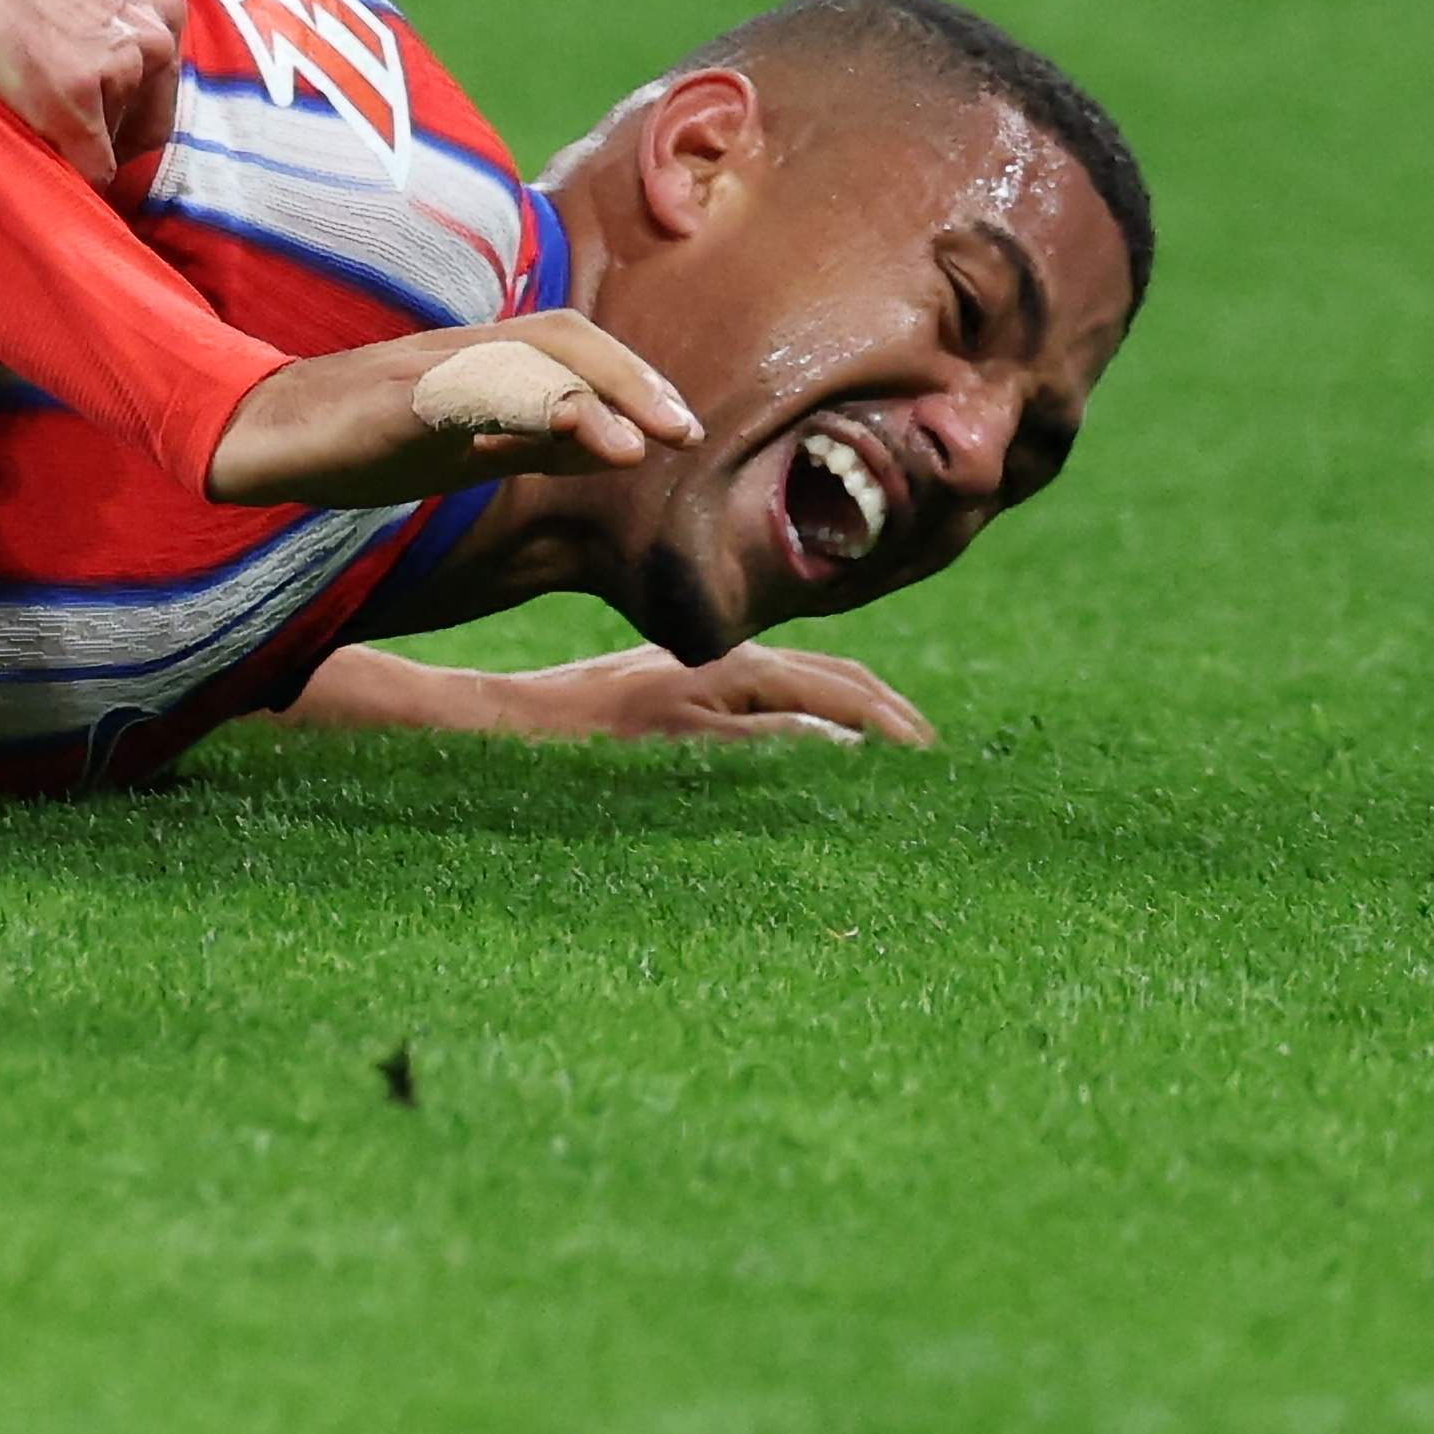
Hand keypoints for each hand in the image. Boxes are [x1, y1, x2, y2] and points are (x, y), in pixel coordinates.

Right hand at [0, 0, 179, 176]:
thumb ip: (106, 10)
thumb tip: (96, 50)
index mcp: (161, 6)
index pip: (158, 91)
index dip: (115, 112)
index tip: (74, 115)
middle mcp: (152, 40)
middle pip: (144, 128)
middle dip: (98, 136)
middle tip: (38, 124)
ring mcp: (115, 74)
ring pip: (107, 152)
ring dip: (64, 148)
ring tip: (9, 115)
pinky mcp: (70, 107)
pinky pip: (82, 176)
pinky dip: (54, 178)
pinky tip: (16, 150)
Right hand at [206, 309, 696, 509]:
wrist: (250, 435)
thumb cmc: (355, 440)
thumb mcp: (461, 447)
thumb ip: (534, 441)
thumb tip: (622, 444)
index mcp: (478, 364)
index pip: (569, 345)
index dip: (633, 378)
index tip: (683, 430)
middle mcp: (457, 352)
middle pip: (557, 334)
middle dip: (629, 379)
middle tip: (682, 433)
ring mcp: (419, 371)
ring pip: (514, 359)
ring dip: (584, 396)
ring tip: (636, 447)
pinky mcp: (383, 402)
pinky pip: (451, 394)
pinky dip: (507, 406)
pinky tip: (551, 431)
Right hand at [287, 637, 931, 745]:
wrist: (493, 727)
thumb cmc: (569, 724)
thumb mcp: (652, 702)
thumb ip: (715, 711)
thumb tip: (802, 750)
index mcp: (713, 659)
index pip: (822, 673)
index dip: (880, 704)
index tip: (921, 744)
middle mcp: (711, 668)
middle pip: (831, 681)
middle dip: (894, 718)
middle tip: (940, 764)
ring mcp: (691, 698)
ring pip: (805, 701)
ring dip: (869, 734)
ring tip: (914, 774)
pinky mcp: (670, 730)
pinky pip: (758, 738)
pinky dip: (809, 750)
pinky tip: (845, 768)